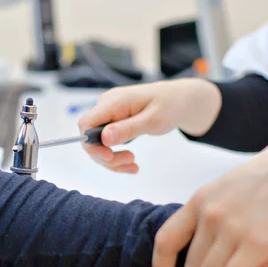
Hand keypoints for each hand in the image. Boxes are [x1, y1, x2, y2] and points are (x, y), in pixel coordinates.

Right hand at [77, 79, 220, 172]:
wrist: (181, 100)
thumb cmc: (171, 106)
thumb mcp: (153, 120)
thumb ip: (128, 129)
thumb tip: (104, 139)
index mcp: (114, 102)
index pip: (86, 123)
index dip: (91, 144)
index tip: (110, 157)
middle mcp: (107, 106)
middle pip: (90, 137)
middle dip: (105, 156)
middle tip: (130, 163)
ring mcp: (110, 114)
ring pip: (98, 143)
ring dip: (112, 160)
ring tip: (133, 165)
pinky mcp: (114, 121)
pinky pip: (107, 142)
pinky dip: (116, 156)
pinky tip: (132, 164)